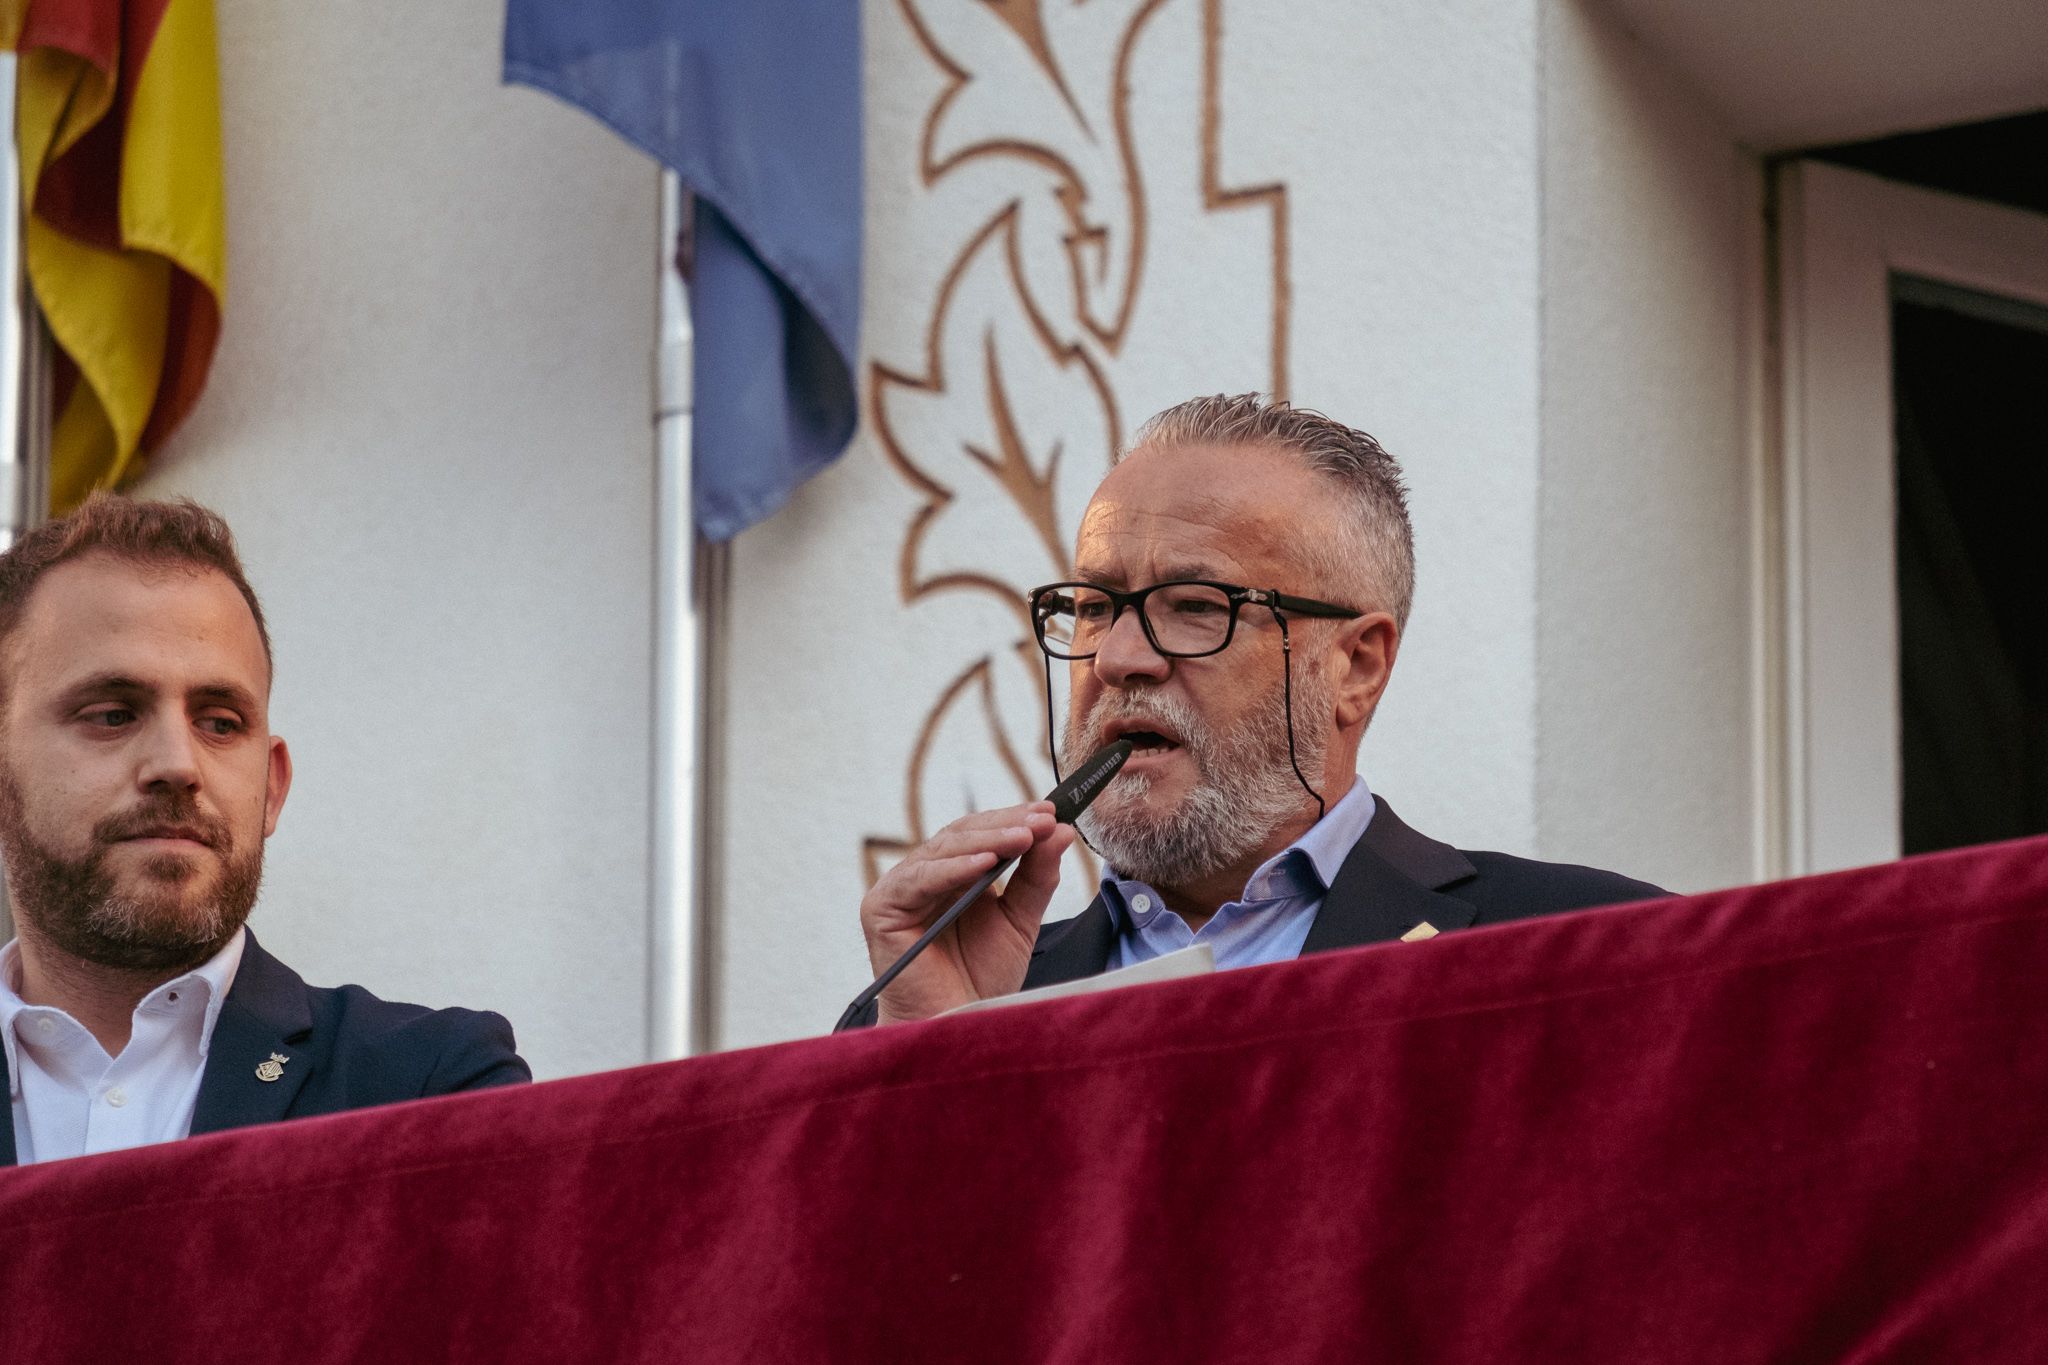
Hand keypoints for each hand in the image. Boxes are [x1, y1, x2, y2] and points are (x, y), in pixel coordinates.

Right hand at [859, 801, 1074, 1023]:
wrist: (956, 1026)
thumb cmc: (982, 979)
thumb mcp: (1019, 921)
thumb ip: (1036, 877)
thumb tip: (1058, 830)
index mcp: (952, 875)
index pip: (981, 834)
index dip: (1013, 819)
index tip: (1051, 811)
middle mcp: (923, 877)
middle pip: (962, 836)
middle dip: (1005, 825)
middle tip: (1042, 818)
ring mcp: (899, 890)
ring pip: (942, 850)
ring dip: (987, 840)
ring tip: (1025, 836)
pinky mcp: (880, 908)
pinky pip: (920, 880)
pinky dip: (954, 869)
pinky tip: (987, 863)